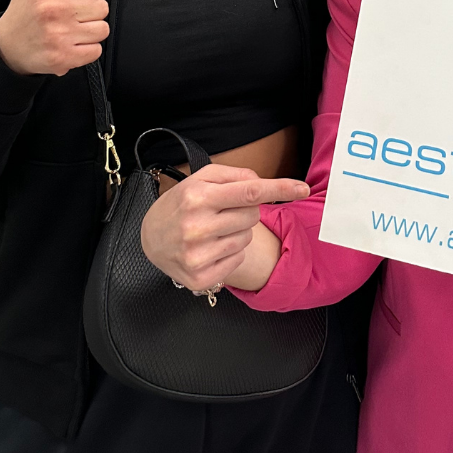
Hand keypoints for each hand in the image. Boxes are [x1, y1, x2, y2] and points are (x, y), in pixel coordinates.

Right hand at [0, 0, 109, 75]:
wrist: (6, 48)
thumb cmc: (24, 8)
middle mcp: (55, 9)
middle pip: (103, 7)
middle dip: (89, 11)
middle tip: (69, 15)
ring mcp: (59, 35)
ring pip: (102, 29)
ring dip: (90, 31)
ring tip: (70, 30)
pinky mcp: (64, 58)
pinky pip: (96, 50)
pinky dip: (86, 50)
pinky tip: (70, 45)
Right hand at [141, 164, 307, 291]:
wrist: (150, 237)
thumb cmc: (181, 203)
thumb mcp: (201, 179)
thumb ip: (235, 175)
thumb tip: (261, 182)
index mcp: (198, 197)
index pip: (249, 192)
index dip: (279, 189)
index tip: (303, 188)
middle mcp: (196, 226)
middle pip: (252, 215)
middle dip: (244, 211)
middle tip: (221, 212)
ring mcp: (197, 255)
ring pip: (246, 239)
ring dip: (236, 232)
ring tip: (212, 229)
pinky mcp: (199, 277)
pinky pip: (237, 260)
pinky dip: (230, 253)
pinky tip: (210, 248)